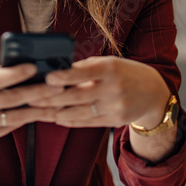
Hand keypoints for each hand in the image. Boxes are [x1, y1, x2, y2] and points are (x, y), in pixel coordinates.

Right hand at [0, 61, 66, 143]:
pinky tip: (40, 110)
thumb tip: (22, 68)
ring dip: (40, 109)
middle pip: (14, 99)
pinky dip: (26, 118)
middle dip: (39, 92)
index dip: (18, 73)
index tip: (35, 67)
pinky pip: (11, 125)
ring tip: (57, 102)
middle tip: (57, 85)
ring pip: (18, 117)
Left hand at [42, 56, 170, 128]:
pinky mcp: (114, 121)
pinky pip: (87, 122)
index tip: (47, 77)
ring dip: (56, 112)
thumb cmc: (126, 73)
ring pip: (79, 112)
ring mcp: (114, 107)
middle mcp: (113, 89)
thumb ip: (86, 67)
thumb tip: (58, 70)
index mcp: (111, 69)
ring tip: (38, 109)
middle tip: (31, 97)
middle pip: (77, 96)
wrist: (154, 94)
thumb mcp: (110, 62)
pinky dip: (70, 120)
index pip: (84, 73)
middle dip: (52, 98)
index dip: (64, 77)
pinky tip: (56, 117)